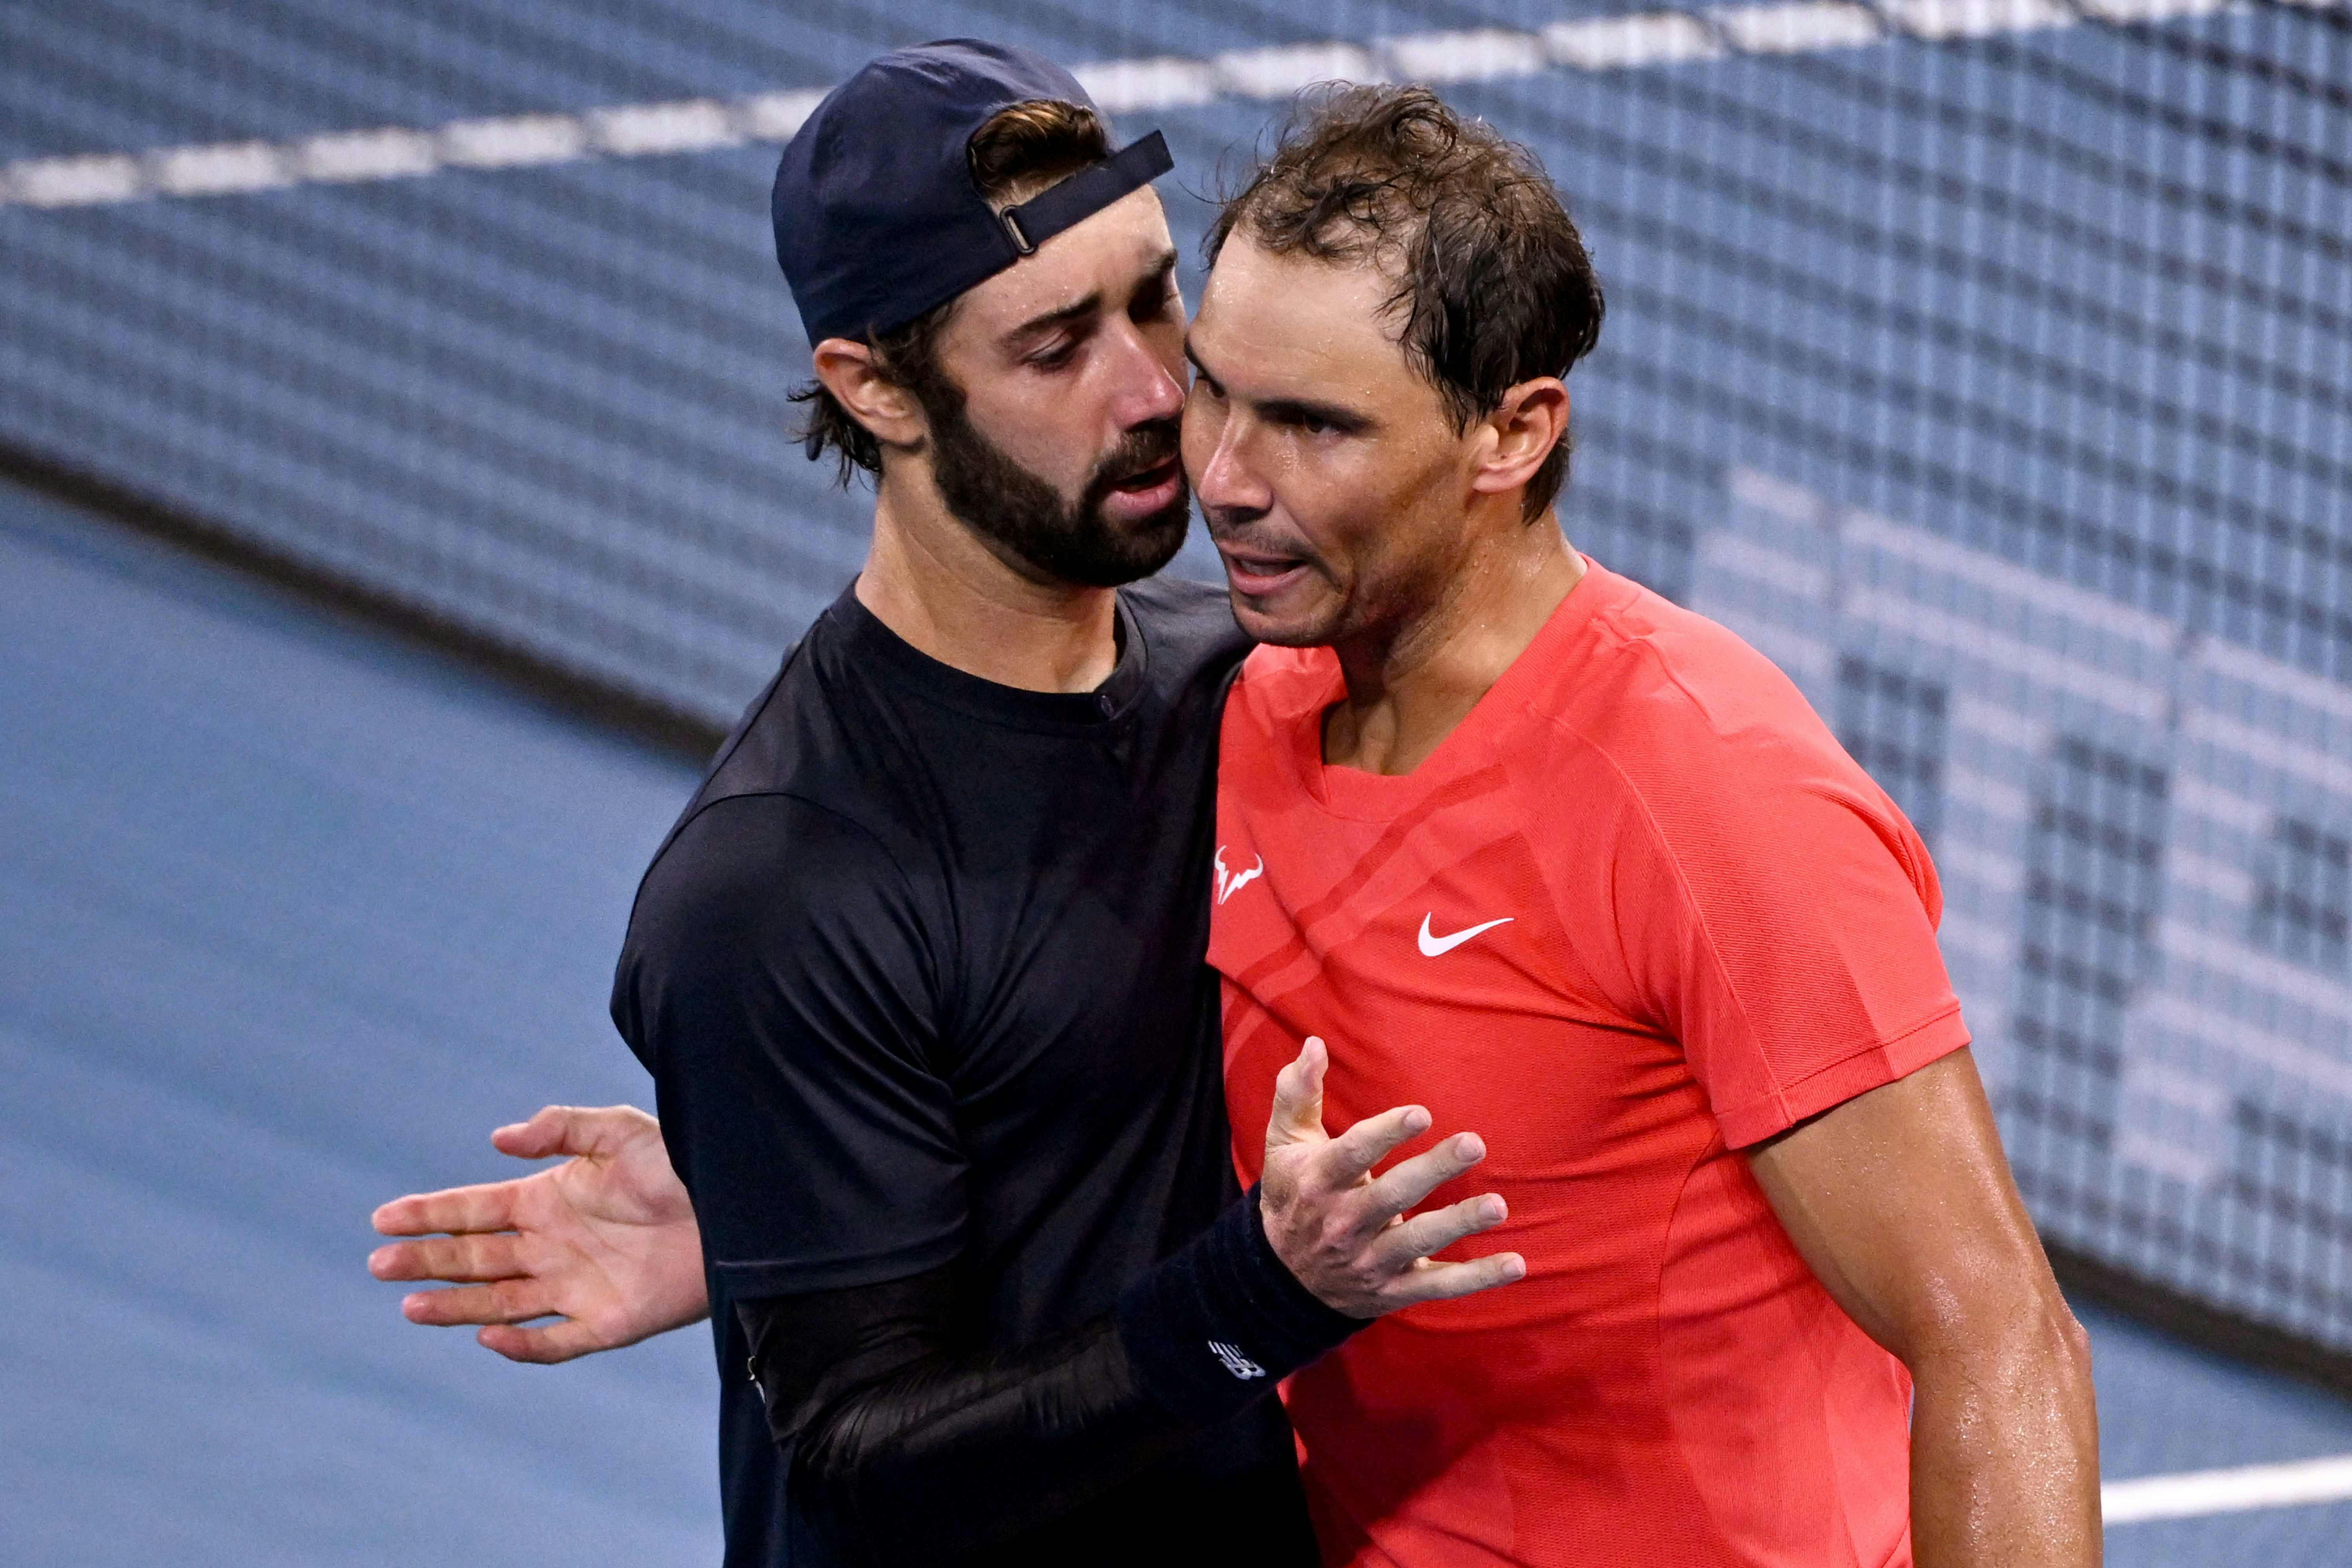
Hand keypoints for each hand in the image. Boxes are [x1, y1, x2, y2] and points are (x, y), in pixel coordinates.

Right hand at [369, 1105, 708, 1363]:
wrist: (737, 1209)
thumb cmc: (681, 1163)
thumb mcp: (620, 1130)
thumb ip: (560, 1129)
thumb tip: (498, 1140)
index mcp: (548, 1201)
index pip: (474, 1210)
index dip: (429, 1214)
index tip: (383, 1219)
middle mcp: (553, 1247)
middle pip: (476, 1258)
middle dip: (427, 1260)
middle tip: (379, 1263)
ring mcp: (577, 1287)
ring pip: (501, 1303)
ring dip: (456, 1305)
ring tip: (409, 1305)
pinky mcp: (609, 1322)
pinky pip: (557, 1340)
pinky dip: (523, 1345)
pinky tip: (488, 1336)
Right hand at [1259, 1036, 1524, 1317]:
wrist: (1281, 1278)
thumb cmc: (1293, 1193)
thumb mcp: (1283, 1143)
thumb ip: (1297, 1093)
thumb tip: (1313, 1044)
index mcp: (1318, 1181)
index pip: (1353, 1154)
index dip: (1386, 1133)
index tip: (1422, 1113)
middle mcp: (1343, 1223)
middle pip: (1391, 1195)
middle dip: (1433, 1170)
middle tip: (1475, 1142)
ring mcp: (1369, 1261)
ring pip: (1418, 1241)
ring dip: (1460, 1223)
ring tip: (1499, 1205)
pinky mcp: (1394, 1289)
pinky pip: (1439, 1286)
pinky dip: (1478, 1279)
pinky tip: (1516, 1263)